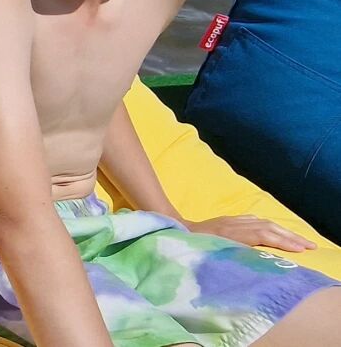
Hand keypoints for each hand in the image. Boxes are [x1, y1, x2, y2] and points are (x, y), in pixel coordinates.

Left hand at [185, 215, 316, 252]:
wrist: (172, 228)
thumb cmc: (187, 244)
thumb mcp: (207, 252)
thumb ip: (228, 254)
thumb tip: (249, 261)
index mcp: (230, 233)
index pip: (263, 235)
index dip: (282, 242)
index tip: (301, 250)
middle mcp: (233, 224)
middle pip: (268, 228)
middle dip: (290, 236)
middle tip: (309, 245)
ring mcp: (231, 220)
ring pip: (263, 222)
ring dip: (282, 230)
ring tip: (298, 240)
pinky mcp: (229, 220)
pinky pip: (253, 220)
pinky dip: (268, 225)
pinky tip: (274, 230)